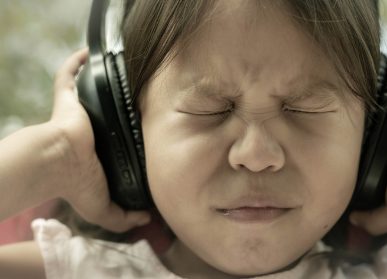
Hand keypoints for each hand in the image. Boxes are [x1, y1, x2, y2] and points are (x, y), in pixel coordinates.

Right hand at [47, 48, 149, 232]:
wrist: (56, 163)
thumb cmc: (76, 185)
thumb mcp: (104, 210)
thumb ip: (125, 218)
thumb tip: (147, 218)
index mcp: (100, 153)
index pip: (117, 142)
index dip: (131, 136)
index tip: (152, 130)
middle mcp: (92, 131)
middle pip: (108, 113)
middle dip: (124, 104)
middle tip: (148, 95)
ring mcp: (79, 113)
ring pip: (92, 92)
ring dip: (104, 80)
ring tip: (127, 69)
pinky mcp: (68, 99)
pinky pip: (67, 75)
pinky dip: (75, 61)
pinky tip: (90, 51)